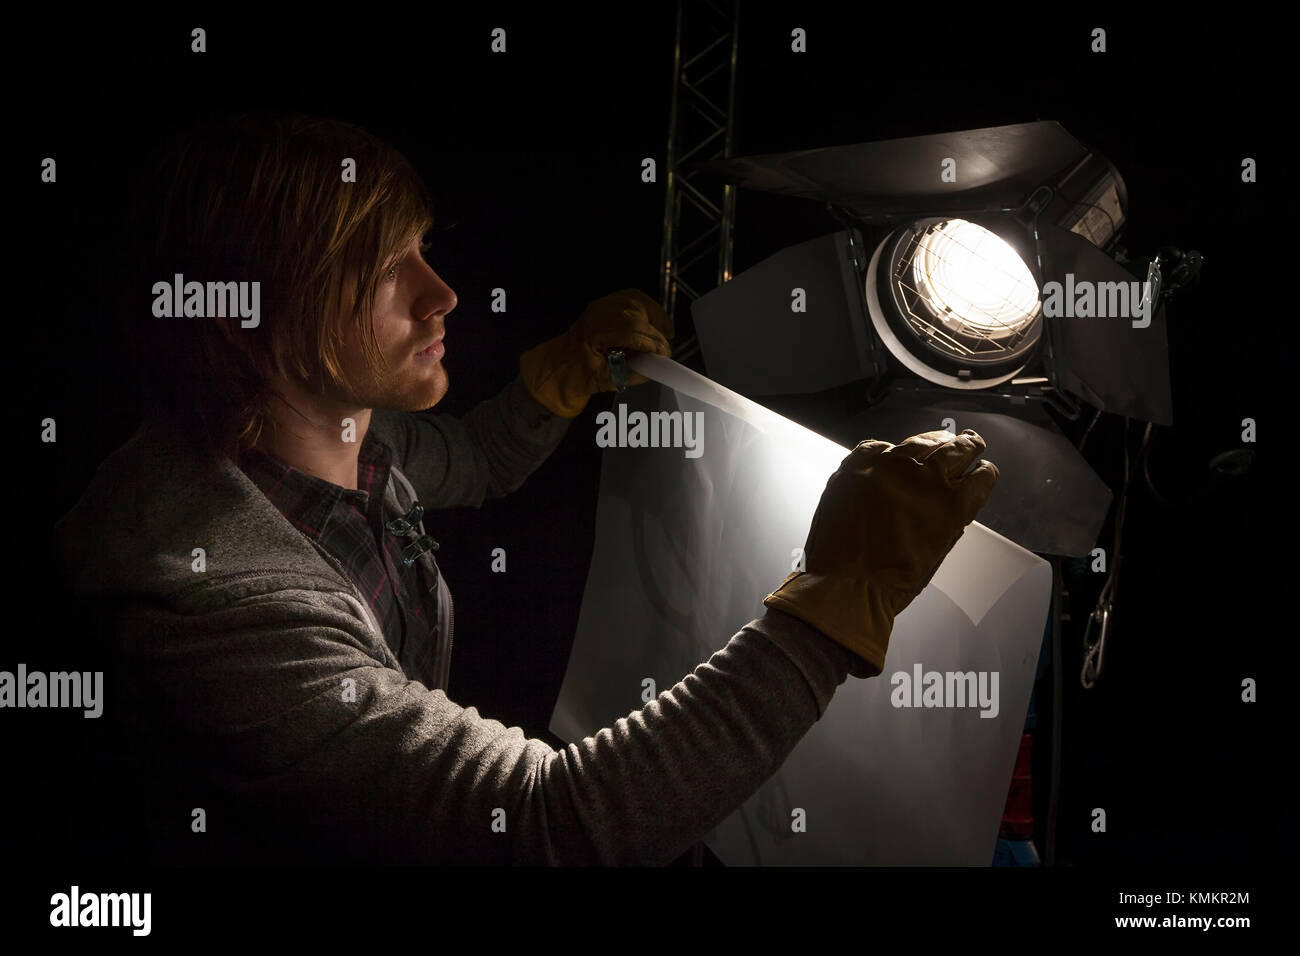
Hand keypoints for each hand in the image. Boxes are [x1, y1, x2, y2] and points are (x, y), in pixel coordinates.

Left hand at [518, 289, 673, 417]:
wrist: (559, 366)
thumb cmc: (578, 375)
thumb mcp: (605, 381)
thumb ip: (631, 374)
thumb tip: (656, 367)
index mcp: (591, 334)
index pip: (629, 330)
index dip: (651, 342)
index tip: (664, 355)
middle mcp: (595, 314)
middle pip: (634, 312)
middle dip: (654, 331)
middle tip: (663, 350)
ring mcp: (600, 305)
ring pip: (635, 301)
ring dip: (654, 316)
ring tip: (665, 334)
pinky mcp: (606, 303)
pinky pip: (632, 297)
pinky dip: (648, 307)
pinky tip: (656, 321)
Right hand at [763, 429, 999, 676]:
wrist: (850, 584)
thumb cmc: (837, 554)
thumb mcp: (835, 504)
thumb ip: (857, 485)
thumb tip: (878, 482)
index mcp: (864, 462)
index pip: (890, 445)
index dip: (907, 452)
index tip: (913, 457)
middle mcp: (898, 464)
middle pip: (929, 442)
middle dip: (942, 441)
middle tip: (953, 442)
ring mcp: (928, 482)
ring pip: (959, 450)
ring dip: (968, 447)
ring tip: (974, 446)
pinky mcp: (953, 505)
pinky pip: (980, 479)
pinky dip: (985, 475)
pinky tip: (985, 474)